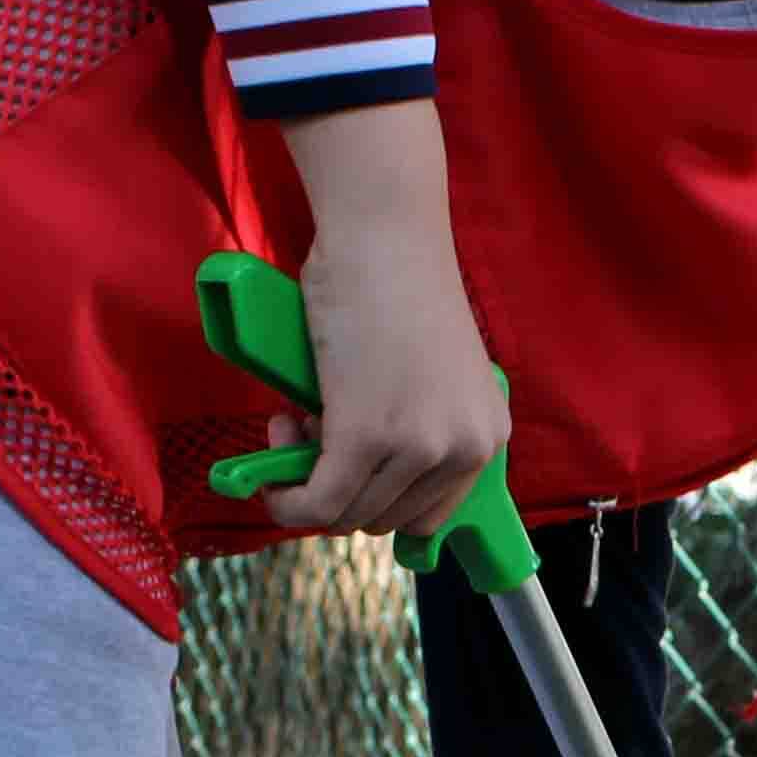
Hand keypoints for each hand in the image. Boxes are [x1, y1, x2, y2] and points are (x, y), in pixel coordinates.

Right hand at [271, 99, 509, 540]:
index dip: (376, 503)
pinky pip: (321, 502)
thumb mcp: (429, 373)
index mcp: (485, 434)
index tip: (343, 474)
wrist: (383, 237)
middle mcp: (463, 448)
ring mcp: (418, 446)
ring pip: (350, 513)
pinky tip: (271, 487)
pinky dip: (289, 504)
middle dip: (336, 493)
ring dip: (306, 490)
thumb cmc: (397, 286)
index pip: (429, 514)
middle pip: (387, 520)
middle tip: (305, 437)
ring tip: (290, 428)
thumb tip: (357, 480)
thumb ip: (415, 427)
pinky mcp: (366, 438)